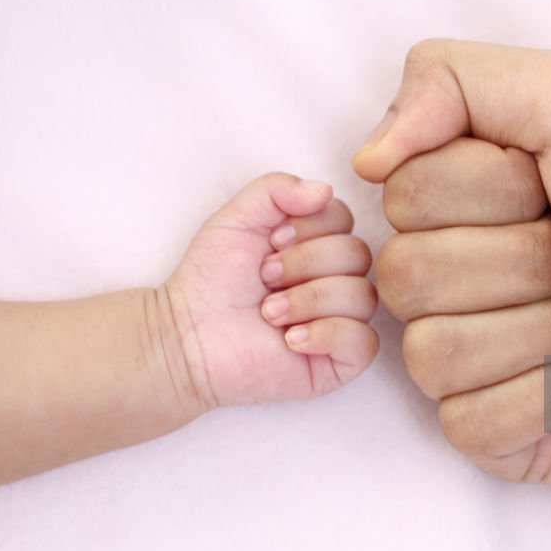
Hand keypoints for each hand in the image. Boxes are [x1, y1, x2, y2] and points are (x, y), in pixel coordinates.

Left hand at [164, 173, 377, 408]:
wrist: (188, 335)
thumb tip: (326, 190)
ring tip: (269, 314)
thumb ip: (276, 189)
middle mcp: (337, 279)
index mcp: (319, 243)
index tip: (270, 243)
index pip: (344, 219)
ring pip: (362, 296)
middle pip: (357, 255)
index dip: (308, 228)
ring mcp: (343, 320)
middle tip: (265, 280)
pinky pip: (362, 341)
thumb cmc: (212, 280)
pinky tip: (291, 341)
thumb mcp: (237, 218)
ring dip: (307, 301)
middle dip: (304, 264)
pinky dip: (326, 335)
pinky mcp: (341, 361)